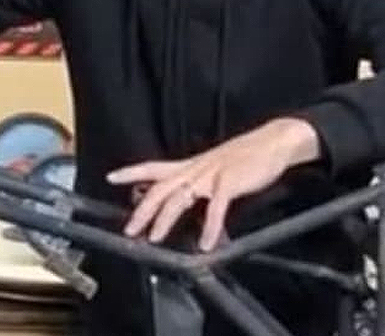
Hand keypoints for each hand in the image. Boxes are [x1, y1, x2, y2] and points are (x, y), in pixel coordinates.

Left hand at [106, 117, 321, 251]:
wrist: (273, 141)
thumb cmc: (245, 156)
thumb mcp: (213, 166)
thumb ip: (197, 181)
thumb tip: (185, 197)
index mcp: (189, 165)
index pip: (152, 167)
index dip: (130, 172)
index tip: (110, 177)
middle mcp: (193, 169)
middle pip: (159, 189)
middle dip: (141, 210)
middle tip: (129, 229)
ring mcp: (210, 175)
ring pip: (178, 199)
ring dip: (165, 220)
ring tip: (154, 238)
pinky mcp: (229, 183)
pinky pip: (216, 208)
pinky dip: (211, 228)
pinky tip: (206, 243)